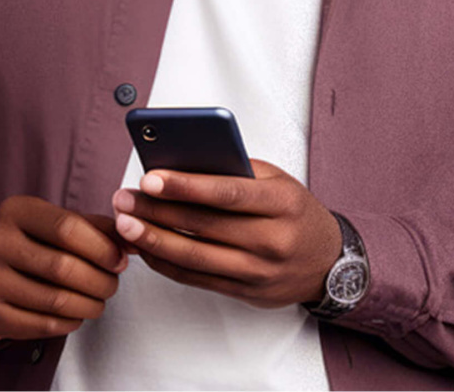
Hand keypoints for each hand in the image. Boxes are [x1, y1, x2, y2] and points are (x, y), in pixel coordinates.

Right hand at [0, 195, 129, 342]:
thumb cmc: (24, 249)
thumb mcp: (51, 226)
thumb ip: (92, 228)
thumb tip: (132, 240)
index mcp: (13, 211)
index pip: (67, 227)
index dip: (102, 248)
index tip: (119, 261)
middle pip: (64, 267)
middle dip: (100, 281)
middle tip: (111, 286)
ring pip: (56, 301)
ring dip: (90, 305)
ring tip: (97, 301)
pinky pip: (43, 325)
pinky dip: (69, 323)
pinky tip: (74, 315)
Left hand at [109, 158, 340, 307]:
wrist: (330, 262)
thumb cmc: (295, 212)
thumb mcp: (276, 181)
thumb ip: (233, 170)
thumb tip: (179, 162)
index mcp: (281, 202)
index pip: (226, 193)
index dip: (185, 186)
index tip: (149, 178)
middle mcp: (272, 239)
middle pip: (203, 225)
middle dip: (156, 211)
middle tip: (123, 198)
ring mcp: (259, 270)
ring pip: (195, 256)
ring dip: (152, 240)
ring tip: (124, 224)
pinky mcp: (247, 292)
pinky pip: (197, 278)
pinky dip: (166, 263)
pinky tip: (145, 247)